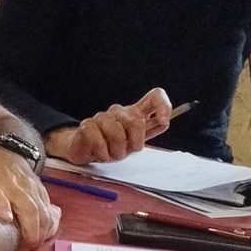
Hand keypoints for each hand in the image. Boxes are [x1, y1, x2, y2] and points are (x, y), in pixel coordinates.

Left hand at [0, 147, 59, 250]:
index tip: (7, 218)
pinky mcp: (40, 188)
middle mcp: (13, 185)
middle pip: (28, 207)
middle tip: (24, 250)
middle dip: (30, 232)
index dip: (1, 205)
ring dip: (41, 231)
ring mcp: (29, 186)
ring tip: (34, 247)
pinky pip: (49, 207)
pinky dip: (49, 223)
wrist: (0, 154)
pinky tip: (45, 236)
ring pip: (42, 209)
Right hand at [41, 88, 173, 164]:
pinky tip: (100, 154)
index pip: (155, 96)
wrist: (85, 152)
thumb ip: (150, 130)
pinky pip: (99, 142)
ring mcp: (102, 116)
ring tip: (111, 153)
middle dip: (135, 143)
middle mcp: (120, 111)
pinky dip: (103, 154)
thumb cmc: (112, 146)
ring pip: (117, 134)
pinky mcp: (87, 125)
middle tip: (127, 151)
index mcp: (135, 112)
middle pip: (137, 121)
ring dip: (116, 152)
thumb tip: (165, 121)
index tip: (164, 121)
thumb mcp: (136, 140)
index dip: (163, 106)